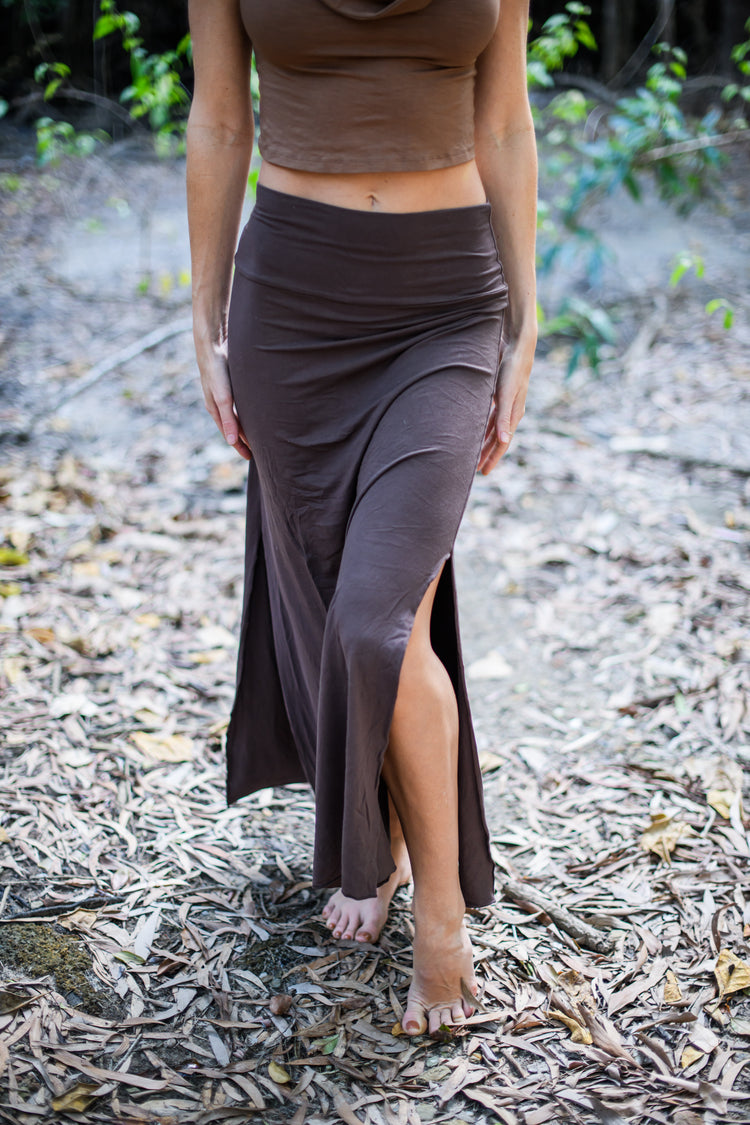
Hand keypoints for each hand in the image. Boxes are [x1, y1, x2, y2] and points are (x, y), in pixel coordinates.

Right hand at [196, 336, 251, 460]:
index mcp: (216, 409)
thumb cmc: (216, 370)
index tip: (251, 457)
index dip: (240, 446)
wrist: (213, 344)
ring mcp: (225, 393)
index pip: (229, 434)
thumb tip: (232, 442)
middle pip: (234, 427)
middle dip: (244, 439)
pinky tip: (256, 411)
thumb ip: (228, 419)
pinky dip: (248, 411)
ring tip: (260, 434)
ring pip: (238, 415)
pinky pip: (241, 403)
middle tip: (259, 450)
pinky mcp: (232, 383)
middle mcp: (220, 404)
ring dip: (248, 425)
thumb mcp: (223, 397)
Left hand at [477, 336, 533, 475]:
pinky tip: (476, 432)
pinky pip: (491, 418)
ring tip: (474, 455)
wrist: (517, 349)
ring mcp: (505, 405)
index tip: (484, 472)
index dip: (493, 458)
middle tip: (476, 470)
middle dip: (487, 454)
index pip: (502, 443)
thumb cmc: (511, 371)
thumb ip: (503, 418)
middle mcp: (510, 413)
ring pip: (493, 430)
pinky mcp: (499, 396)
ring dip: (484, 443)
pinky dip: (484, 427)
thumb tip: (504, 442)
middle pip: (497, 440)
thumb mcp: (505, 395)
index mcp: (513, 415)